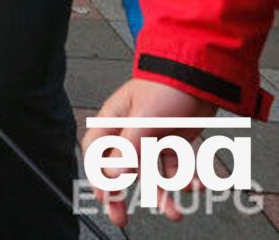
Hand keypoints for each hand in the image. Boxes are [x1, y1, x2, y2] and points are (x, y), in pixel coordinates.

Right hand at [80, 78, 217, 225]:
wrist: (202, 78)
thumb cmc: (166, 88)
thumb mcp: (145, 119)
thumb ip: (129, 149)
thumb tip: (114, 175)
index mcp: (113, 121)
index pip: (95, 152)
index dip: (97, 176)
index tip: (105, 197)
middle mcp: (128, 132)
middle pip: (119, 169)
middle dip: (121, 195)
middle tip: (121, 218)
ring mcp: (150, 138)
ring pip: (150, 173)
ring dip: (161, 193)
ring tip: (173, 213)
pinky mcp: (172, 142)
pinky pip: (173, 167)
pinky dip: (183, 179)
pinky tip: (193, 185)